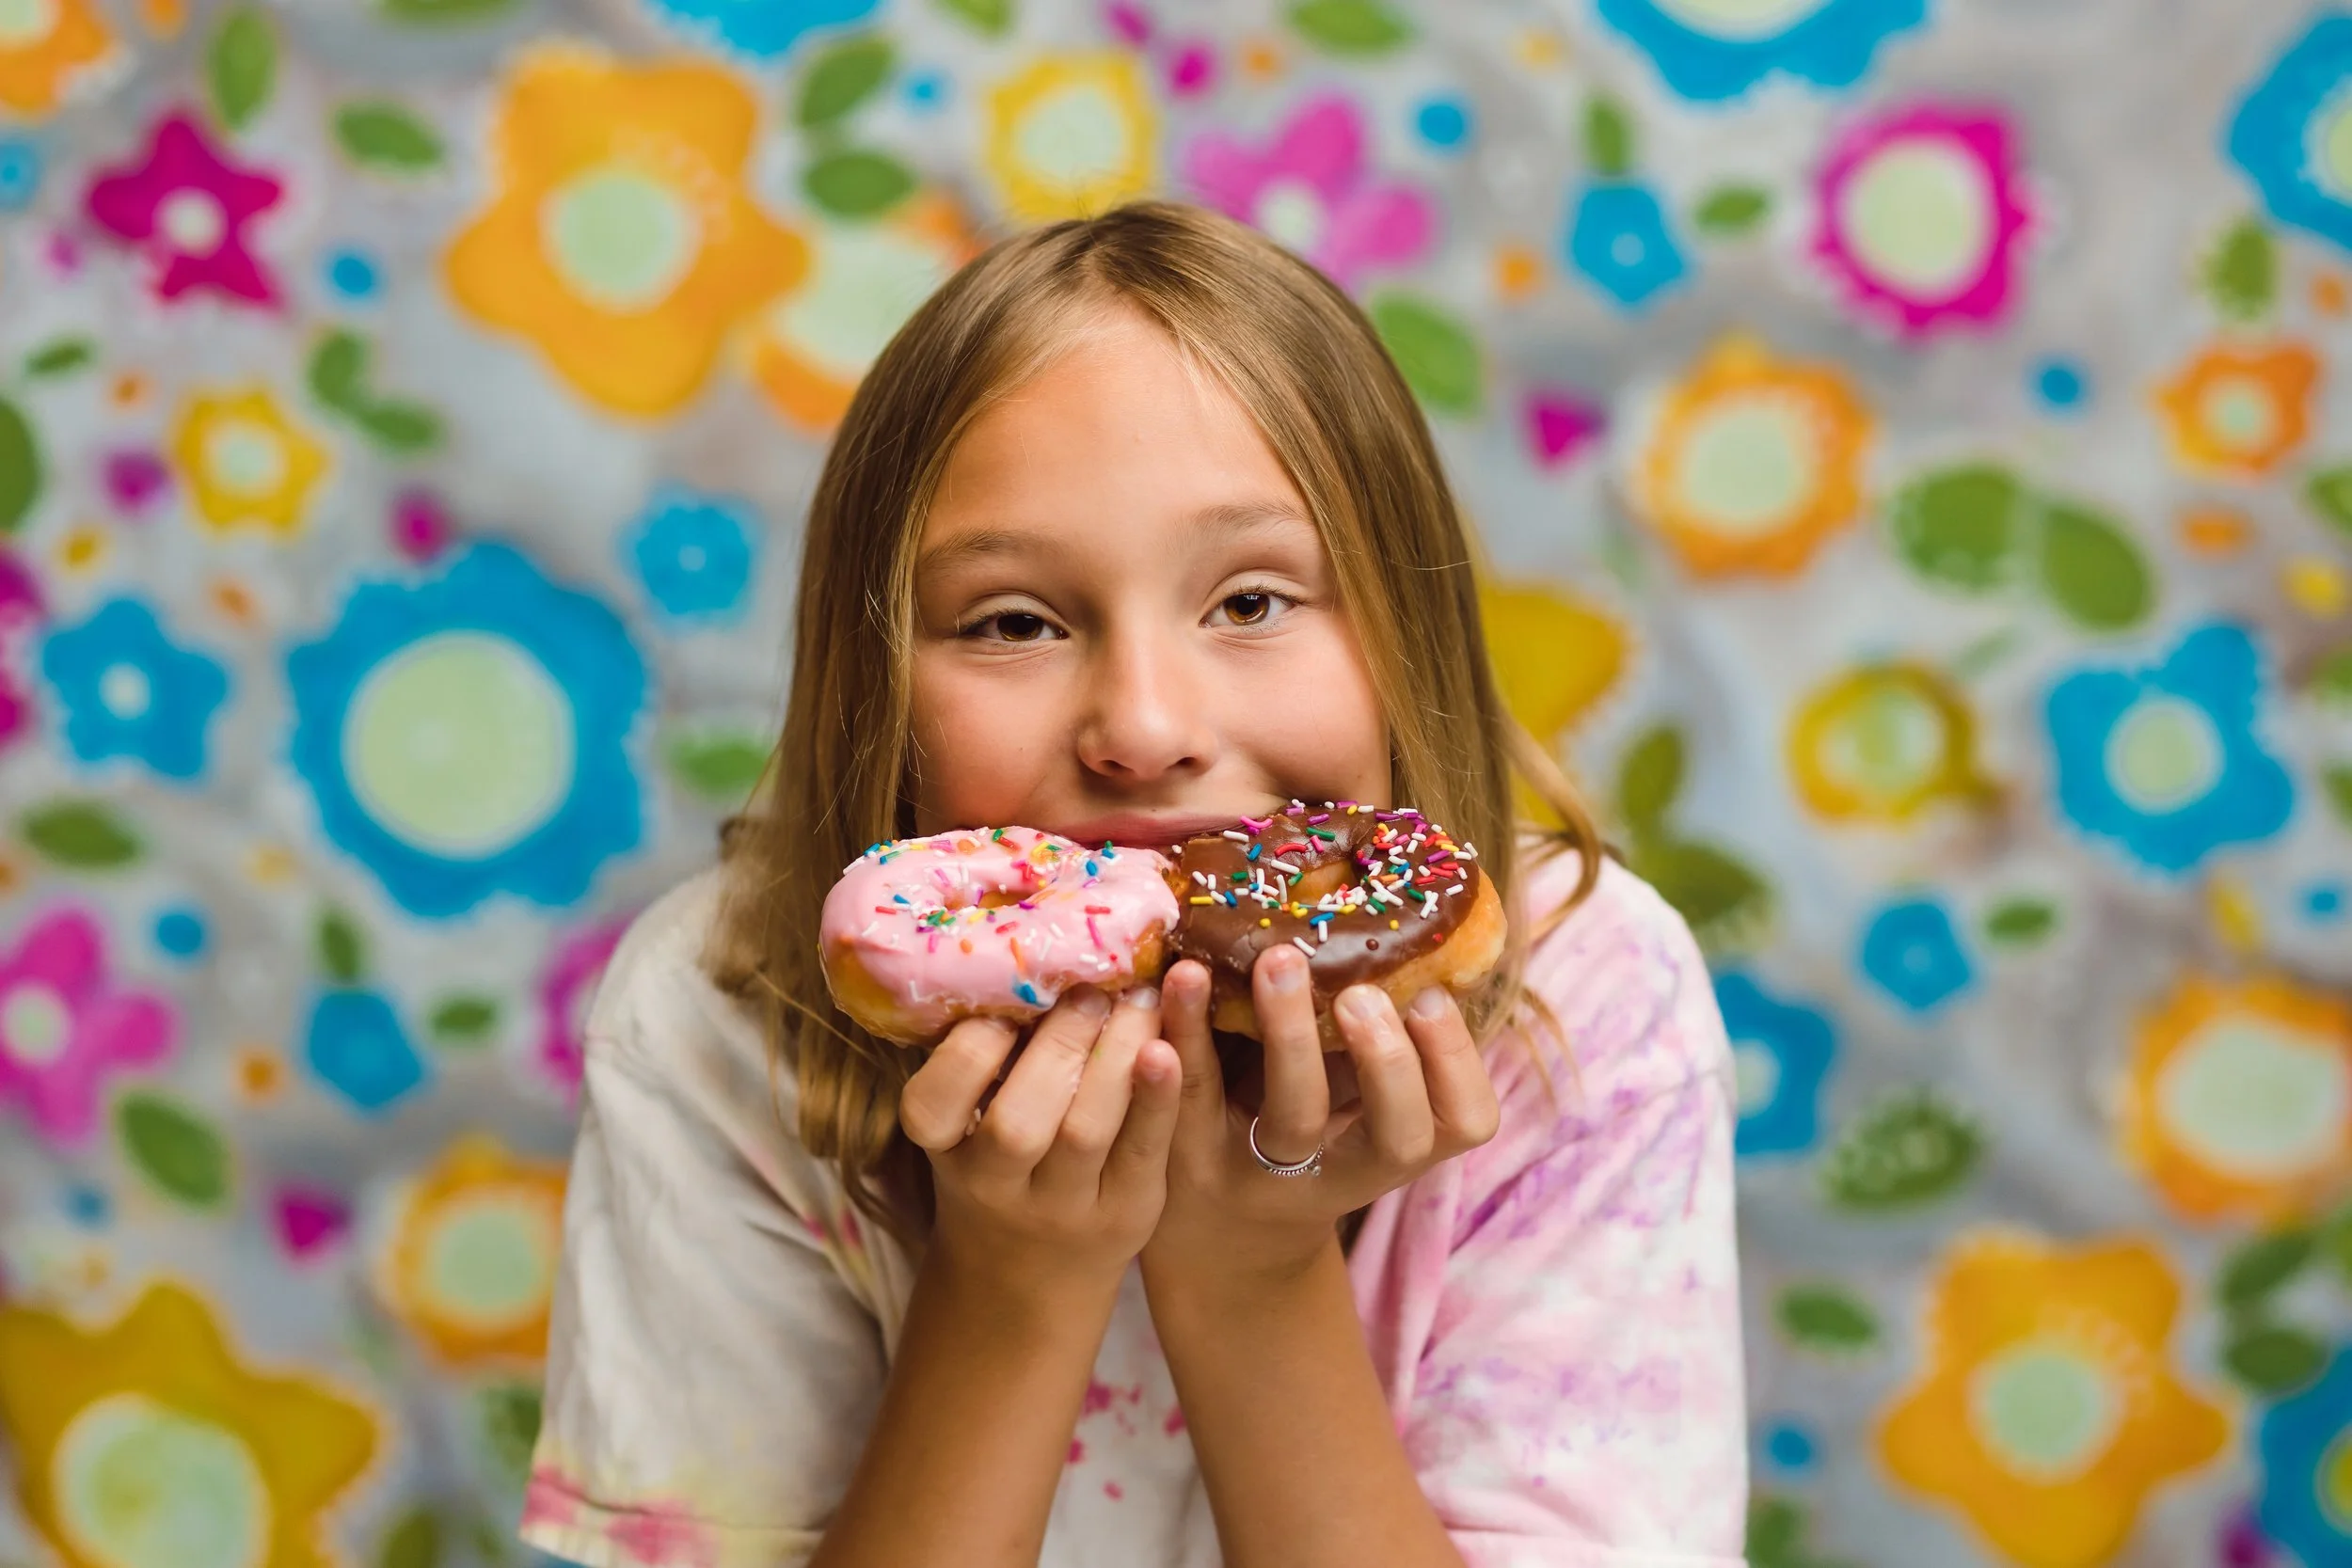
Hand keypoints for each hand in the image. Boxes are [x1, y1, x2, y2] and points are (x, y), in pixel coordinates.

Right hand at [900, 986, 1180, 1301]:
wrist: (1028, 1280)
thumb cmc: (998, 1168)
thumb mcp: (967, 1125)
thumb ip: (983, 1060)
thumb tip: (1022, 954)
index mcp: (944, 1151)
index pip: (930, 1107)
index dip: (967, 1054)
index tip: (1002, 1007)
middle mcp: (996, 1187)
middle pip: (1020, 1121)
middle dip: (1059, 1041)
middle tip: (1094, 985)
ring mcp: (1063, 1208)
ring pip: (1087, 1131)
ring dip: (1116, 1054)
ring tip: (1141, 998)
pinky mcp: (1126, 1216)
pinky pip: (1144, 1152)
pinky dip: (1158, 1098)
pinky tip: (1172, 1047)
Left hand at [1141, 948, 1499, 1292]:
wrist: (1207, 1231)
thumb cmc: (1295, 1139)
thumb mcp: (1345, 1104)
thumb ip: (1369, 1048)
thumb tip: (1397, 935)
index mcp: (1393, 1152)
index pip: (1462, 1125)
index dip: (1458, 1064)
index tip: (1430, 996)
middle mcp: (1339, 1175)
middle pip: (1394, 1138)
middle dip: (1391, 1062)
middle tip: (1363, 993)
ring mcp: (1265, 1173)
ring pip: (1295, 1118)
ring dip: (1292, 1036)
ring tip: (1281, 960)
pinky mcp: (1189, 1155)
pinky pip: (1197, 1088)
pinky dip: (1190, 1028)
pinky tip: (1188, 973)